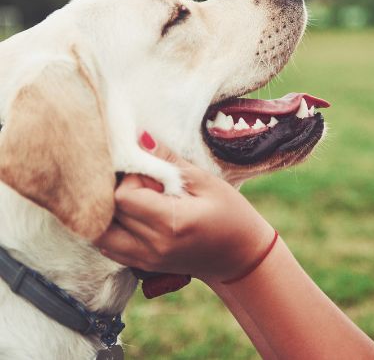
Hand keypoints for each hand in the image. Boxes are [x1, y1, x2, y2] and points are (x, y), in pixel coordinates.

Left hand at [95, 134, 274, 283]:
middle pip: (109, 212)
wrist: (241, 256)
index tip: (151, 171)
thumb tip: (140, 138)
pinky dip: (113, 227)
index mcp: (172, 223)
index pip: (124, 195)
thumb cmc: (232, 215)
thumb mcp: (208, 182)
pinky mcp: (143, 266)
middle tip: (144, 182)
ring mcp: (146, 260)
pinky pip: (109, 246)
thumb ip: (170, 161)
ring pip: (101, 232)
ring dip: (111, 211)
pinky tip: (134, 215)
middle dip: (119, 190)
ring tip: (136, 198)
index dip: (131, 177)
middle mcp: (154, 245)